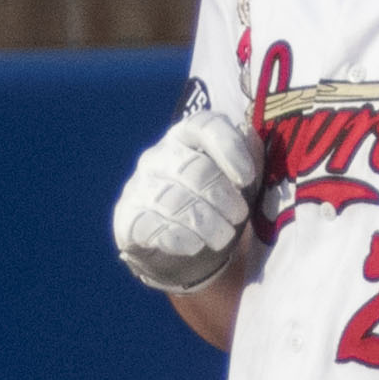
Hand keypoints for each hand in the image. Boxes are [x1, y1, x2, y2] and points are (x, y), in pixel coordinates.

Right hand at [113, 114, 259, 292]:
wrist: (189, 254)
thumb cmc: (219, 208)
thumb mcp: (242, 184)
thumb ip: (250, 158)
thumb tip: (251, 139)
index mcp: (188, 137)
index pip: (205, 125)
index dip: (230, 148)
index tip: (248, 178)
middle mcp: (159, 156)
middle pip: (194, 169)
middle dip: (223, 197)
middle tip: (239, 217)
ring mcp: (139, 186)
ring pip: (173, 200)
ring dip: (206, 223)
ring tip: (222, 238)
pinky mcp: (127, 218)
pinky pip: (151, 225)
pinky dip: (178, 238)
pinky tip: (194, 246)